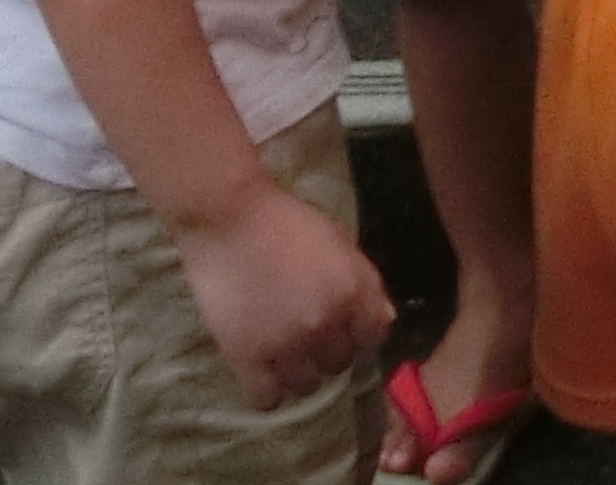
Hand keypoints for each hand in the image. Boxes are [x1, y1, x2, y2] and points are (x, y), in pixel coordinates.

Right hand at [170, 176, 394, 410]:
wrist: (230, 217)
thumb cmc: (288, 222)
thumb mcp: (339, 242)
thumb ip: (365, 283)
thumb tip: (385, 321)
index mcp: (353, 291)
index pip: (373, 337)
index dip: (360, 334)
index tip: (345, 330)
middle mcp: (325, 322)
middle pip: (340, 363)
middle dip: (329, 351)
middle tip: (309, 336)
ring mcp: (286, 343)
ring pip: (307, 386)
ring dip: (301, 373)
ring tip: (286, 354)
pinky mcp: (246, 356)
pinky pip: (267, 398)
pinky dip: (269, 393)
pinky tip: (265, 375)